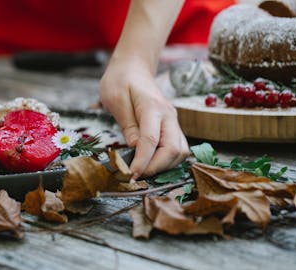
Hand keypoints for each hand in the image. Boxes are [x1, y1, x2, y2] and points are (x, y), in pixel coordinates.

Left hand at [100, 56, 189, 177]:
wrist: (134, 67)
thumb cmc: (121, 81)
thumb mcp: (114, 99)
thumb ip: (127, 124)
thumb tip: (135, 148)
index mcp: (153, 107)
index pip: (151, 140)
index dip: (142, 161)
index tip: (131, 175)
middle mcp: (168, 115)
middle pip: (173, 149)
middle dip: (156, 167)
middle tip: (136, 176)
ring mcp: (173, 121)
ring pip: (180, 151)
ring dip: (165, 166)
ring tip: (143, 171)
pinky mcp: (172, 127)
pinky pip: (177, 148)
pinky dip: (168, 160)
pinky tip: (151, 163)